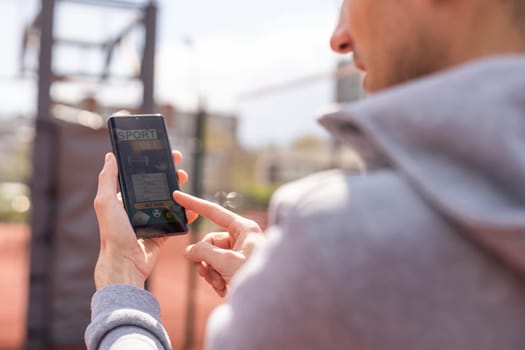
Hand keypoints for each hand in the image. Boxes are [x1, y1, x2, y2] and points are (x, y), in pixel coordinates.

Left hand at [93, 151, 194, 289]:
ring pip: (170, 203)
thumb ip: (107, 179)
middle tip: (180, 170)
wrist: (126, 263)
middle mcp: (138, 209)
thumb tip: (110, 157)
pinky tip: (192, 208)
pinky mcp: (162, 233)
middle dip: (170, 177)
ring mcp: (151, 221)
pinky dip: (186, 215)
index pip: (141, 178)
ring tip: (186, 185)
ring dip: (180, 193)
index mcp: (124, 200)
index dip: (153, 166)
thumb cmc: (113, 234)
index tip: (165, 156)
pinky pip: (177, 221)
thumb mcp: (106, 203)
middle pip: (158, 188)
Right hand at [172, 191, 264, 296]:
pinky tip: (224, 289)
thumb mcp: (225, 262)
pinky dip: (216, 279)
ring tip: (220, 284)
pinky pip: (216, 267)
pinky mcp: (236, 266)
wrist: (267, 303)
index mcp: (244, 228)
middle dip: (205, 260)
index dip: (194, 204)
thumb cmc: (255, 278)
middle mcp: (242, 238)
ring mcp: (239, 252)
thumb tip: (190, 251)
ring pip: (210, 256)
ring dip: (210, 272)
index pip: (214, 211)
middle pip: (209, 241)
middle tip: (208, 273)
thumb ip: (203, 251)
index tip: (177, 195)